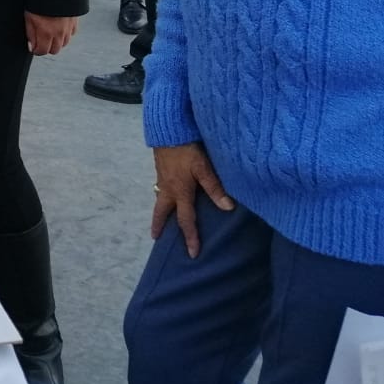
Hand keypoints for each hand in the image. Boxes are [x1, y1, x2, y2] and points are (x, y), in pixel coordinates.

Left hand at [24, 11, 75, 55]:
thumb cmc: (39, 0)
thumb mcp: (29, 16)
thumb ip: (30, 33)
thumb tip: (32, 46)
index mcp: (46, 33)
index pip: (42, 51)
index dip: (37, 51)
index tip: (34, 47)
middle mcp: (59, 33)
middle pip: (55, 50)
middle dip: (47, 47)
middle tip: (41, 40)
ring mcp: (68, 28)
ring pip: (64, 43)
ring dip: (57, 42)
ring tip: (49, 33)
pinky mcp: (74, 21)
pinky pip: (71, 34)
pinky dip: (65, 34)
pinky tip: (59, 28)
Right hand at [152, 143, 234, 257]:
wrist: (167, 130)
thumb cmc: (186, 149)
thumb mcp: (203, 168)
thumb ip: (215, 187)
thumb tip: (228, 207)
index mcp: (180, 192)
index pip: (186, 220)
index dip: (191, 237)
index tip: (192, 254)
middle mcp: (168, 188)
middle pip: (161, 211)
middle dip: (158, 224)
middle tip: (155, 237)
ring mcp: (162, 178)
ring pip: (159, 199)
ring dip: (159, 210)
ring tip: (160, 217)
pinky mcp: (160, 168)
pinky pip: (159, 187)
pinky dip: (161, 195)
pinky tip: (166, 191)